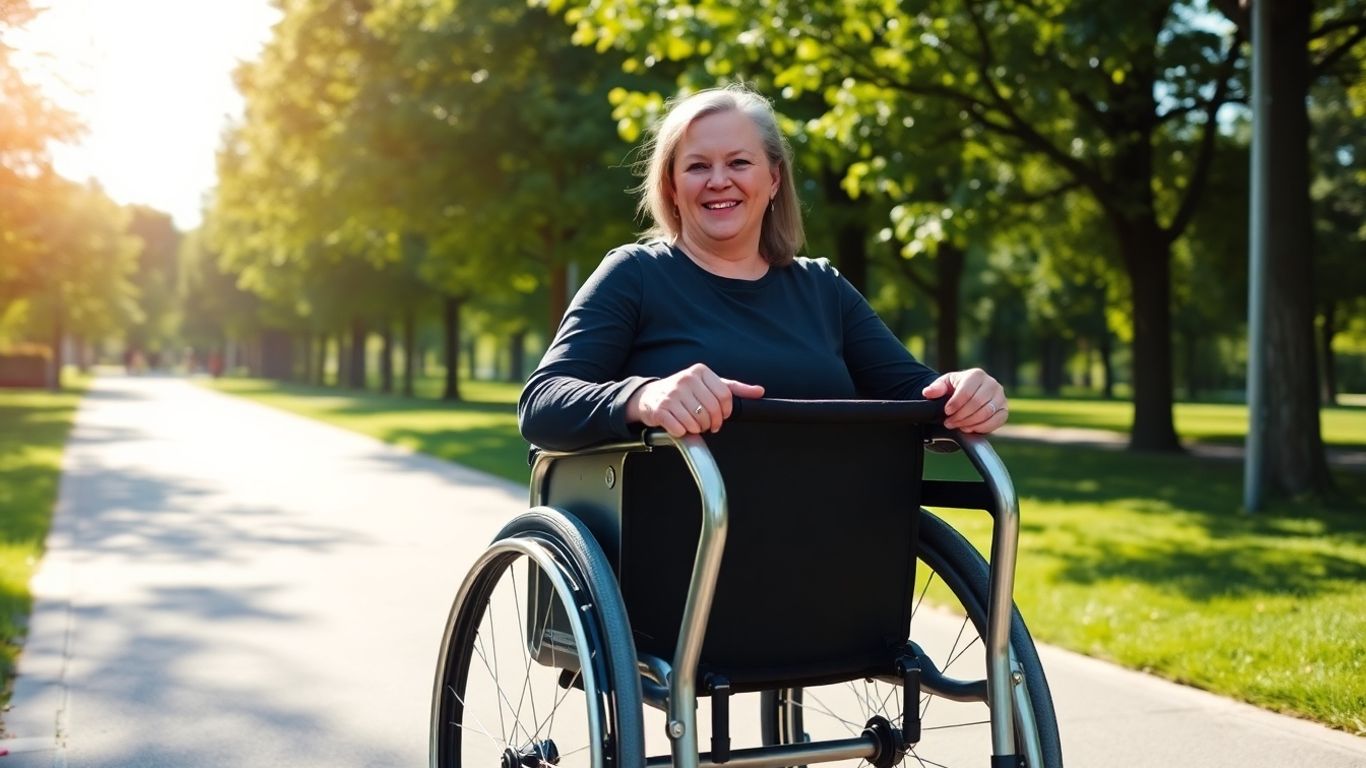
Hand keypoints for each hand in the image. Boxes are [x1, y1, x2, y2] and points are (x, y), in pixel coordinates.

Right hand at [625, 363, 764, 437]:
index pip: (724, 396)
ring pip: (697, 422)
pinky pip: (680, 429)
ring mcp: (672, 394)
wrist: (650, 396)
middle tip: (706, 424)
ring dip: (697, 429)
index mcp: (699, 371)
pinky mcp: (660, 409)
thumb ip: (734, 389)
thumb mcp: (709, 385)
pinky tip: (679, 425)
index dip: (726, 412)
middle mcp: (685, 380)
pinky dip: (682, 432)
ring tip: (692, 423)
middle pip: (712, 410)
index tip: (722, 416)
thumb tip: (759, 391)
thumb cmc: (683, 392)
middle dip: (712, 423)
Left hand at [922, 368, 1007, 433]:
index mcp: (976, 375)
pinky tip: (969, 428)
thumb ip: (936, 388)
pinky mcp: (1004, 410)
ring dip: (969, 422)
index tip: (947, 412)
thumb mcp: (944, 385)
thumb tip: (928, 392)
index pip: (967, 391)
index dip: (955, 404)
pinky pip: (996, 421)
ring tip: (957, 426)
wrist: (968, 395)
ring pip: (987, 413)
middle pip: (977, 403)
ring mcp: (1000, 397)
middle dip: (960, 416)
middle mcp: (992, 384)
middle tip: (949, 423)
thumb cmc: (955, 388)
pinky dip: (982, 427)